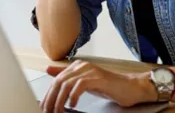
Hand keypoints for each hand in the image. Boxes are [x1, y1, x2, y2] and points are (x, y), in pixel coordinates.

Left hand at [40, 60, 155, 112]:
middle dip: (51, 98)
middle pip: (59, 81)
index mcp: (78, 66)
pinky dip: (74, 96)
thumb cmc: (109, 87)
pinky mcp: (98, 78)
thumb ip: (68, 77)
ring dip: (60, 100)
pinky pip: (80, 86)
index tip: (44, 106)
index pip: (57, 79)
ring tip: (59, 111)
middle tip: (48, 111)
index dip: (49, 94)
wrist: (129, 88)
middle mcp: (82, 66)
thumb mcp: (84, 83)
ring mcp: (90, 71)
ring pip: (67, 84)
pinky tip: (73, 104)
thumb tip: (49, 70)